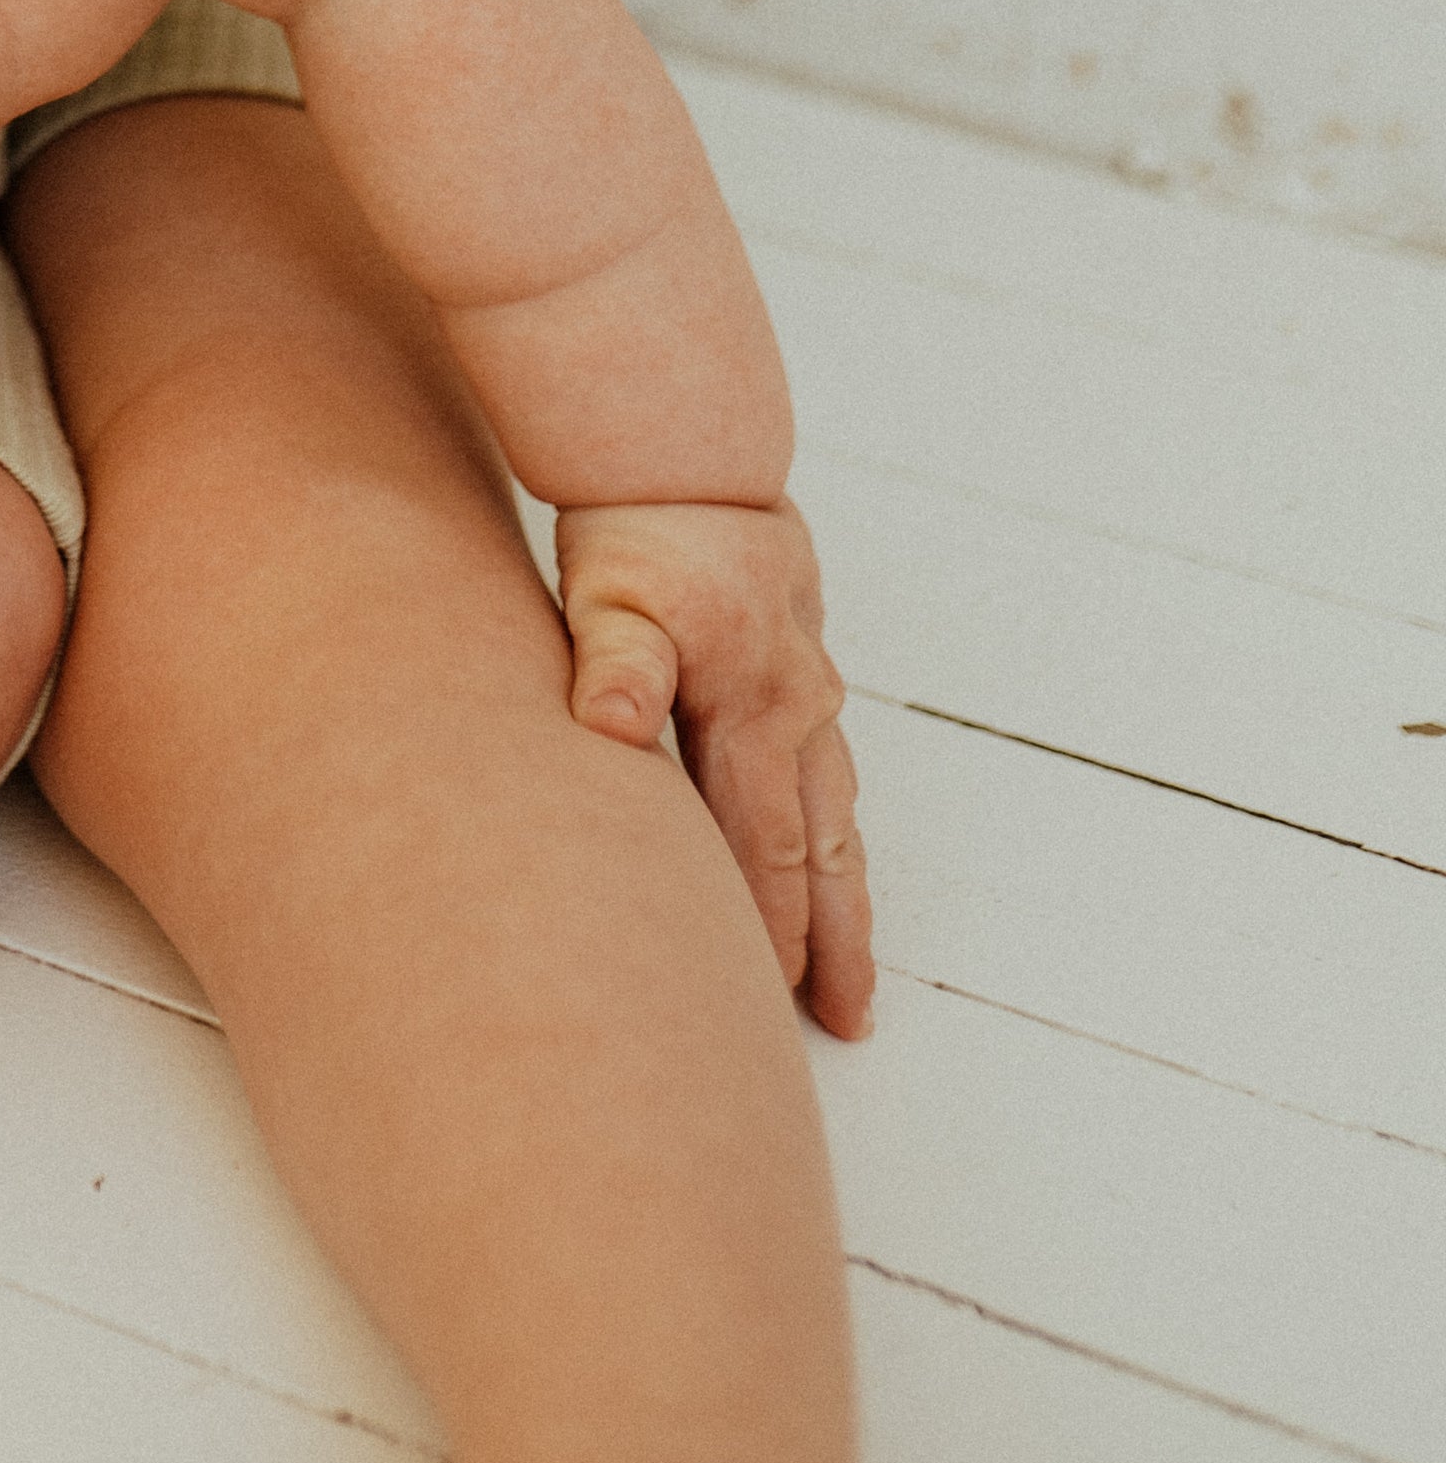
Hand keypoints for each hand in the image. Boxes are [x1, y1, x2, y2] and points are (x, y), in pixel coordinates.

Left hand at [559, 496, 875, 1040]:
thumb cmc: (638, 527)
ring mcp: (809, 686)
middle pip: (820, 845)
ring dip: (847, 891)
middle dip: (834, 936)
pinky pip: (829, 768)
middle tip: (850, 1019)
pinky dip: (836, 828)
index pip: (762, 843)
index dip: (770, 925)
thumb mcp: (609, 590)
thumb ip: (613, 663)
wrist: (685, 444)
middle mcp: (796, 706)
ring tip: (855, 967)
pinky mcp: (802, 663)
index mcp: (749, 704)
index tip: (774, 999)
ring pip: (836, 810)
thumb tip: (608, 727)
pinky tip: (829, 852)